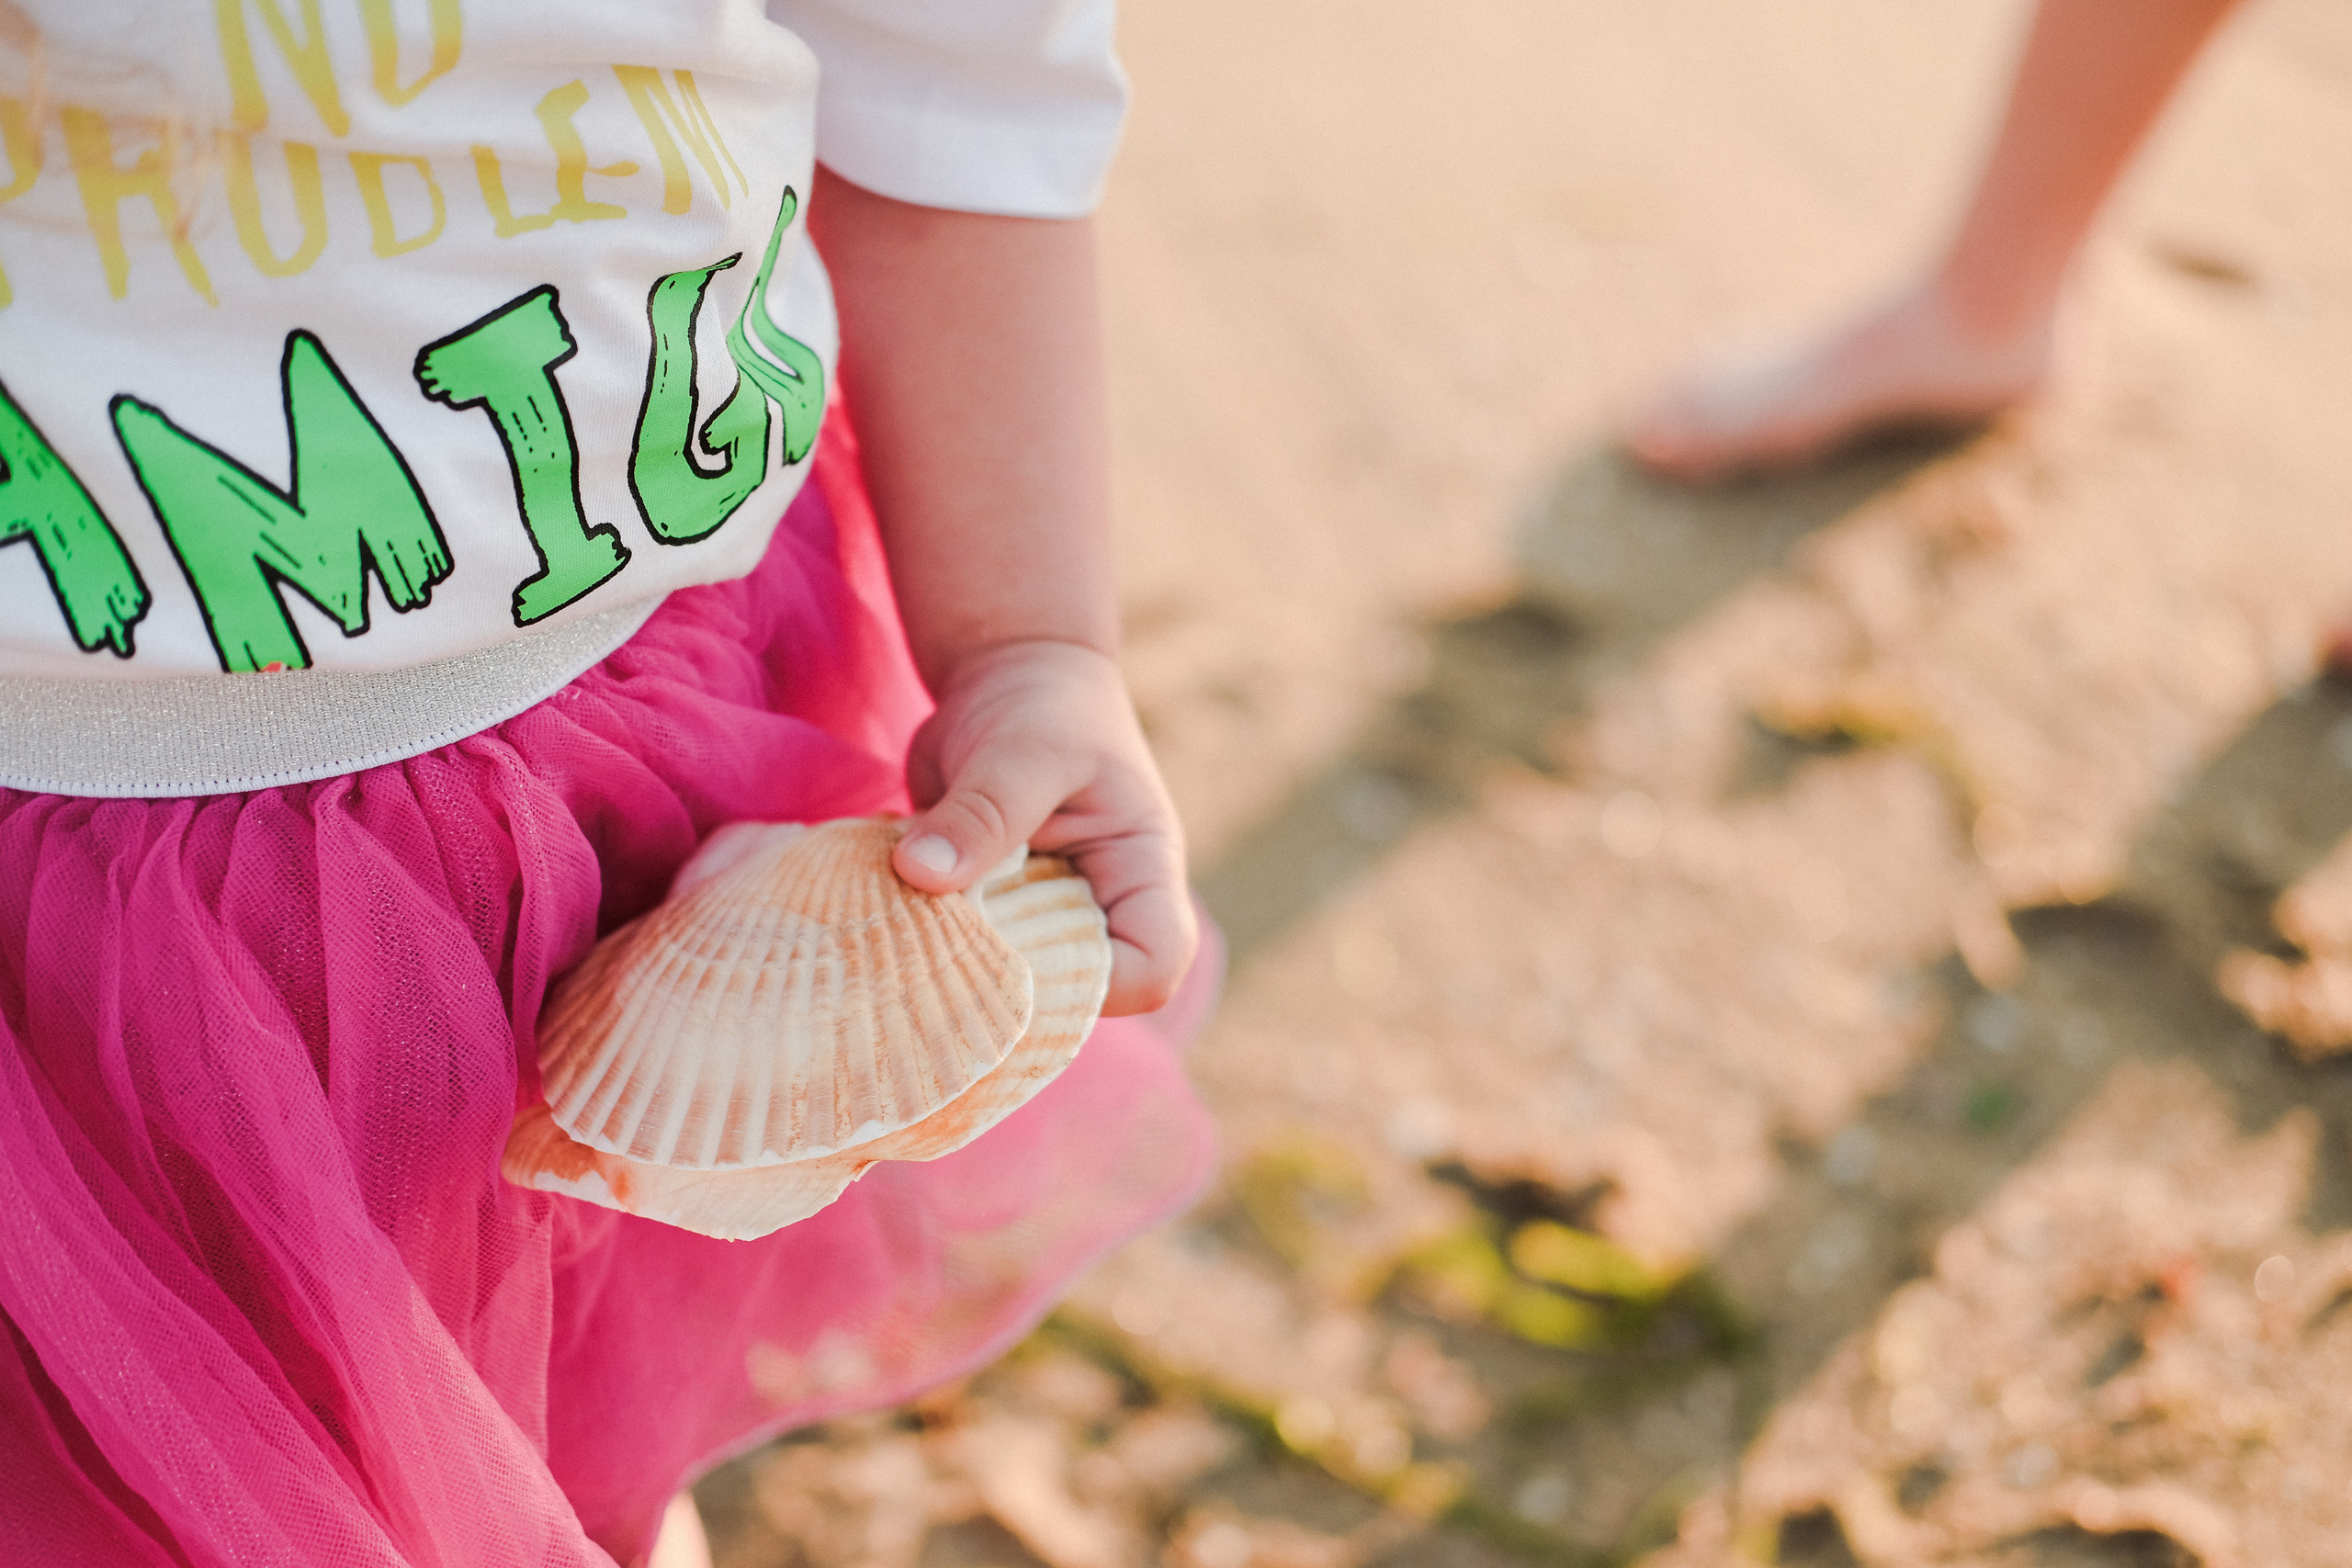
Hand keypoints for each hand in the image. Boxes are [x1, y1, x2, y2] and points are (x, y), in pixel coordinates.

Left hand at [888, 639, 1195, 1015]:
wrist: (1007, 676)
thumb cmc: (1045, 705)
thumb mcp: (1024, 751)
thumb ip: (984, 813)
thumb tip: (918, 872)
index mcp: (1141, 879)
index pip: (1151, 972)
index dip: (1092, 984)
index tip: (1013, 954)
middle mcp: (1098, 913)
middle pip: (1072, 994)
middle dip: (1003, 986)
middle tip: (932, 946)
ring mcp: (1039, 919)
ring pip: (1004, 985)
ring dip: (950, 965)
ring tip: (900, 922)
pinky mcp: (984, 914)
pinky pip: (955, 955)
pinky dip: (918, 940)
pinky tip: (883, 907)